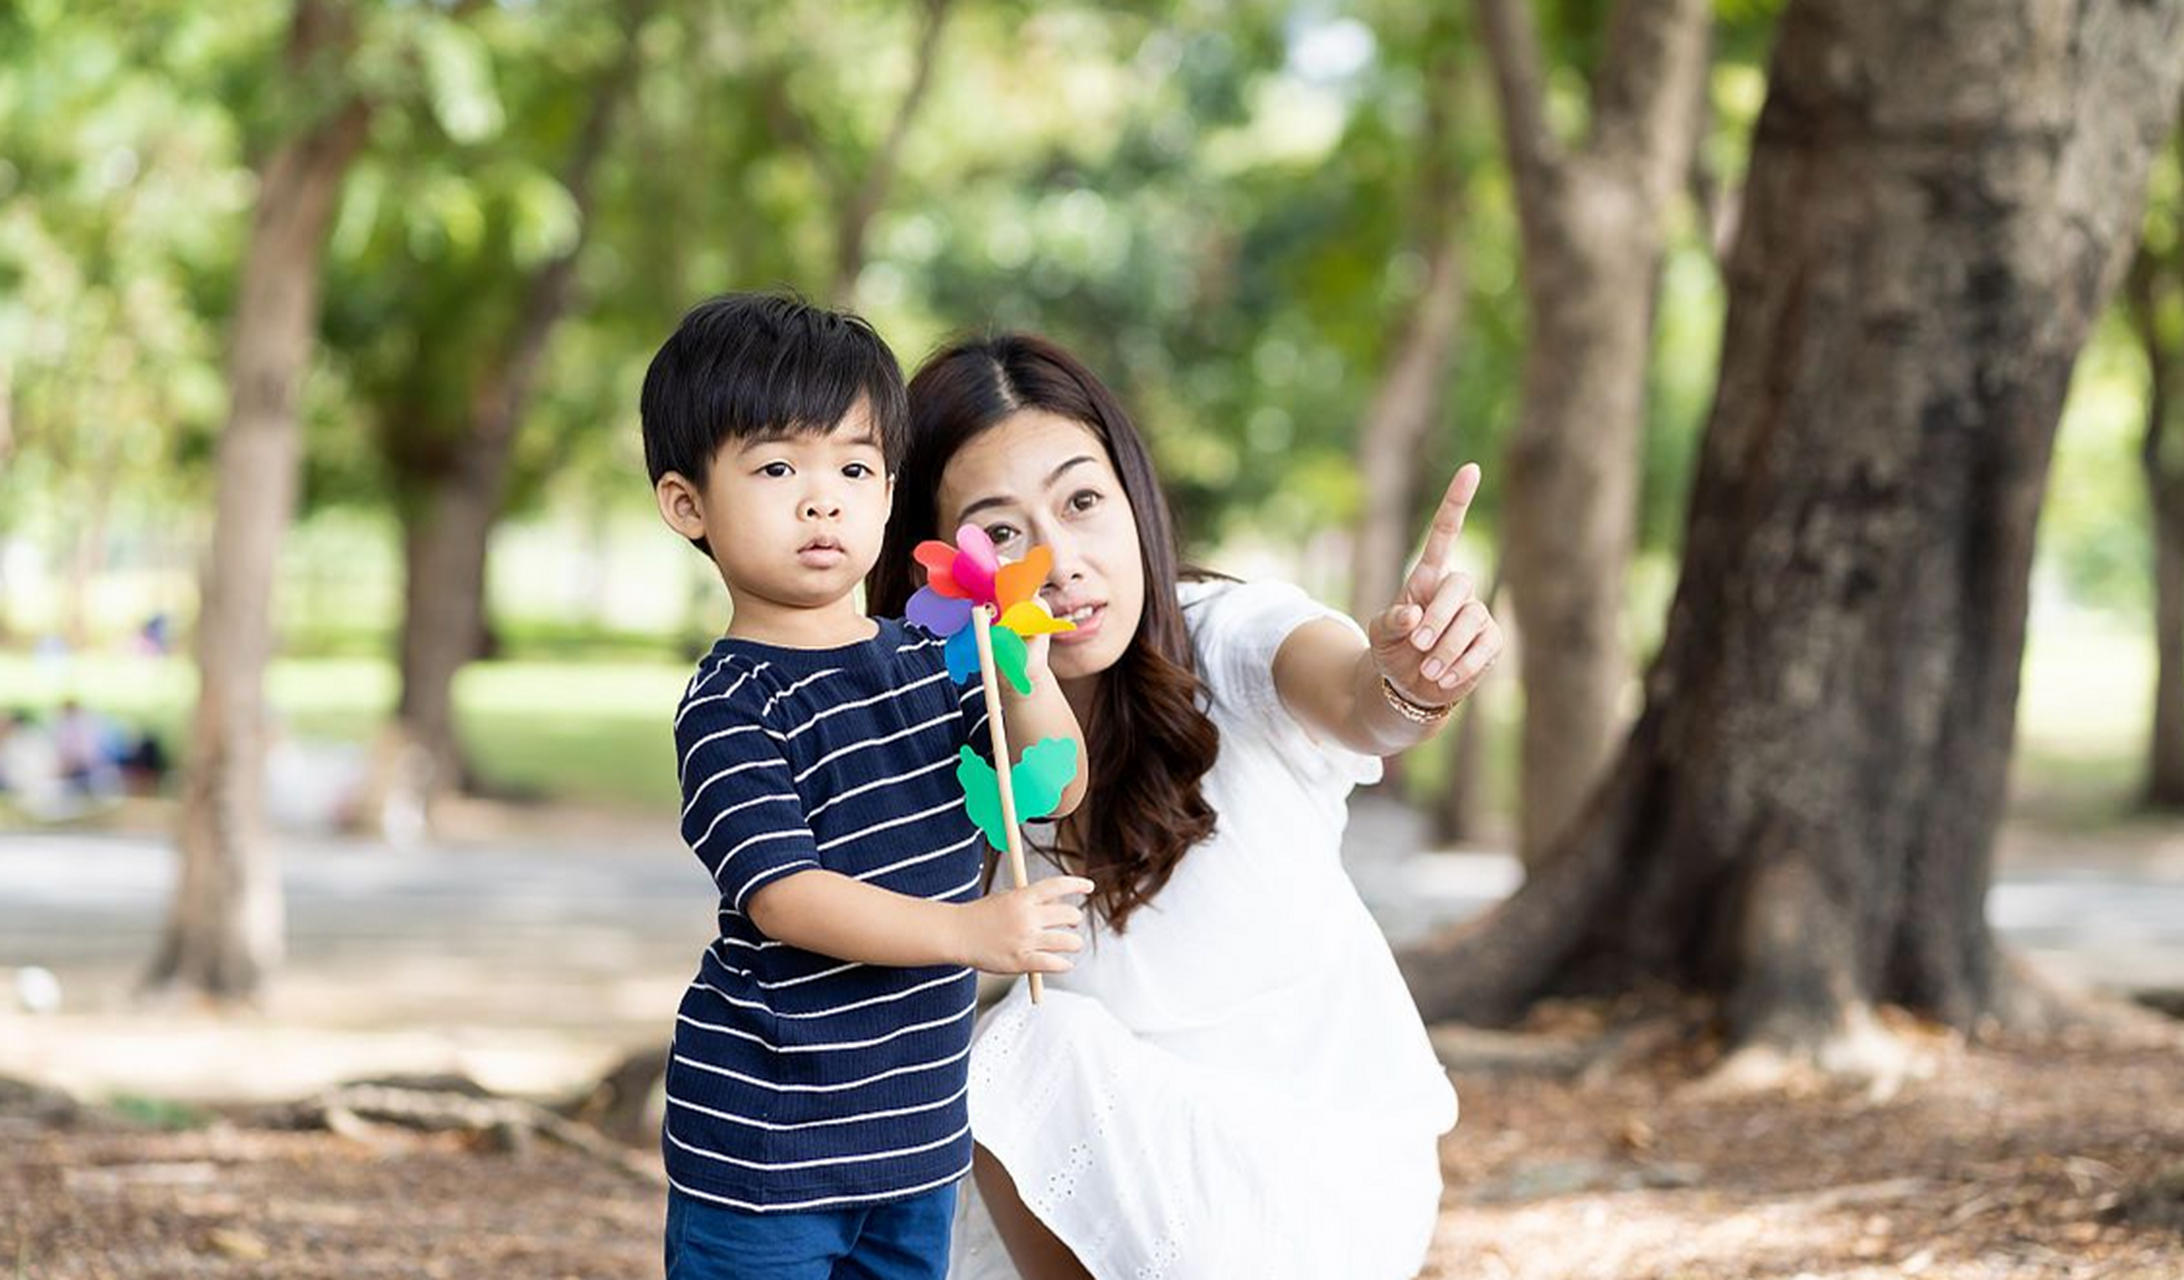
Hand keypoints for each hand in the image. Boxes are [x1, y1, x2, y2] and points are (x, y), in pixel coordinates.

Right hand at [953, 875, 1092, 974]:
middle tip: (1071, 923)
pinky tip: (1064, 963)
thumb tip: (1058, 902)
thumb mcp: (1006, 898)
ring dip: (1074, 943)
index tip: (1089, 886)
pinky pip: (1055, 964)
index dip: (1077, 884)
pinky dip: (1064, 964)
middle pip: (1068, 914)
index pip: (1057, 885)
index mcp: (1022, 897)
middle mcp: (1027, 917)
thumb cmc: (981, 916)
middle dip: (1074, 919)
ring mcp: (1025, 940)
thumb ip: (1030, 900)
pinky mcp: (1021, 961)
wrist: (956, 934)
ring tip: (1071, 944)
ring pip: (1068, 942)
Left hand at [1367, 463, 1503, 706]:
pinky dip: (1462, 665)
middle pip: (1460, 584)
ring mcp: (1476, 614)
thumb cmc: (1393, 651)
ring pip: (1472, 619)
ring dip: (1447, 647)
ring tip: (1428, 669)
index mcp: (1427, 578)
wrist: (1408, 686)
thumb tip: (1413, 616)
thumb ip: (1391, 622)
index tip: (1471, 470)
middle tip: (1418, 644)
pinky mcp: (1490, 641)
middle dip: (1438, 617)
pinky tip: (1443, 678)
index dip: (1457, 502)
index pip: (1446, 532)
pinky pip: (1485, 646)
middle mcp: (1456, 591)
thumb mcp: (1380, 635)